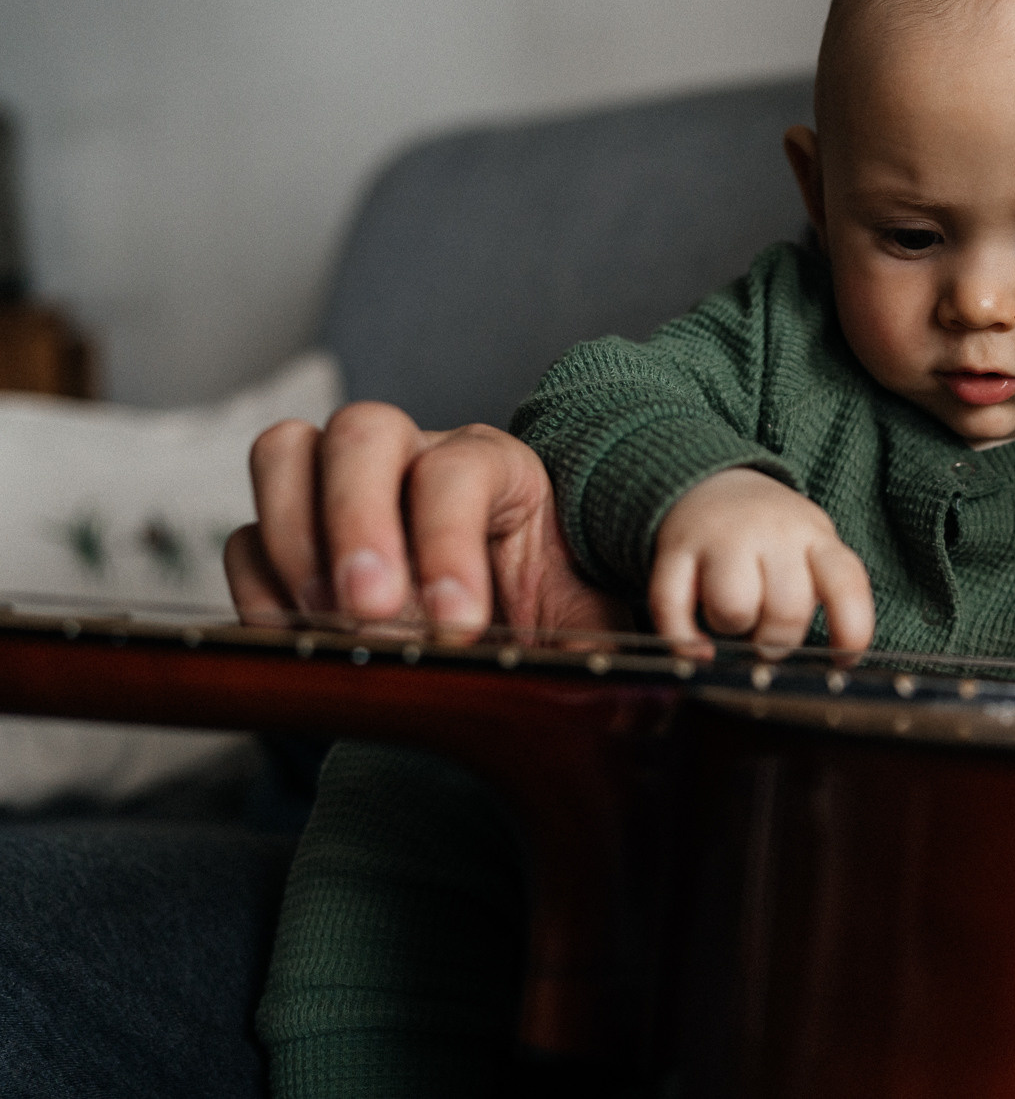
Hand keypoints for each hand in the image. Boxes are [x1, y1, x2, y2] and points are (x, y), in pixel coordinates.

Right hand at [224, 401, 622, 633]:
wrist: (505, 652)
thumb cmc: (552, 627)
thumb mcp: (591, 633)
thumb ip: (610, 646)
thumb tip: (672, 680)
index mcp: (499, 468)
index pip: (459, 469)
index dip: (449, 541)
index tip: (458, 628)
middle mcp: (415, 457)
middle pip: (362, 430)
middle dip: (360, 520)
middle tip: (374, 613)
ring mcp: (342, 490)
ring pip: (287, 454)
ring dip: (297, 539)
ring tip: (333, 623)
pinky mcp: (291, 540)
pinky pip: (245, 536)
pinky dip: (259, 586)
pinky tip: (298, 641)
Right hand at [650, 467, 874, 651]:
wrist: (713, 482)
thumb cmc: (773, 535)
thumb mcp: (812, 546)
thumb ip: (824, 592)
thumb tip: (829, 663)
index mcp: (814, 537)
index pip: (846, 585)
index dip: (850, 633)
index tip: (842, 660)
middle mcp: (771, 533)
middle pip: (786, 611)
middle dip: (778, 643)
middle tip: (769, 640)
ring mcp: (721, 537)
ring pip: (733, 609)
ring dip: (732, 629)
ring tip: (734, 617)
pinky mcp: (675, 549)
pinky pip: (671, 607)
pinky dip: (683, 640)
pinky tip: (697, 647)